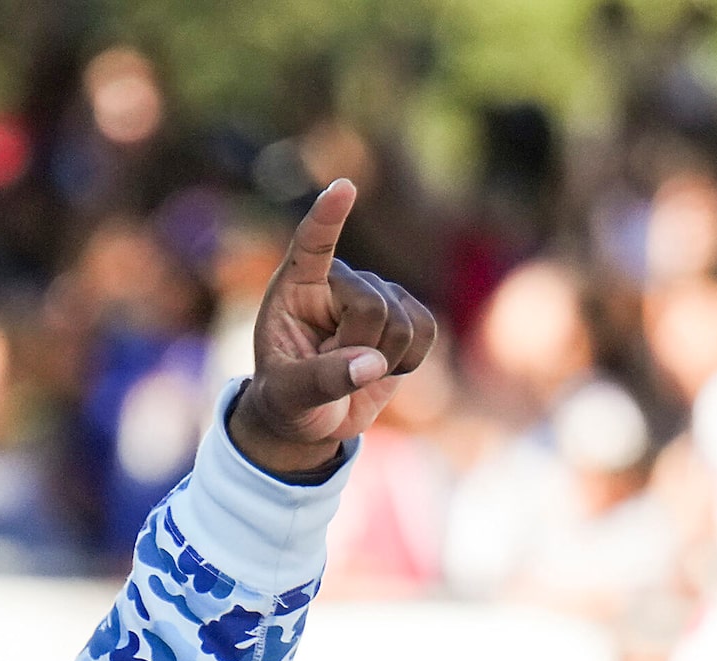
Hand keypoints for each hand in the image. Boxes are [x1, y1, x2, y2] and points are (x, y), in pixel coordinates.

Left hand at [225, 179, 439, 479]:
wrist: (316, 415)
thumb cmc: (289, 399)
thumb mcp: (290, 396)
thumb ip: (322, 379)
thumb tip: (373, 364)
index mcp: (296, 287)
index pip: (312, 244)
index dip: (328, 217)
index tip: (344, 188)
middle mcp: (340, 280)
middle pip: (371, 306)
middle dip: (361, 348)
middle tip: (334, 368)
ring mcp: (377, 293)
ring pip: (404, 323)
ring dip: (387, 360)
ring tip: (356, 367)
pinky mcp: (407, 312)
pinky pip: (427, 331)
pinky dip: (412, 360)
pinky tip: (385, 365)